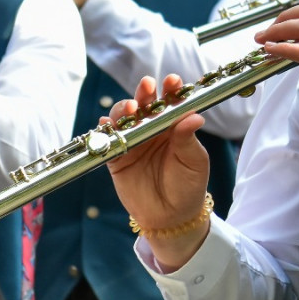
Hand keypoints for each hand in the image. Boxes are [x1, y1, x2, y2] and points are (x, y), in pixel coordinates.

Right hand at [107, 74, 209, 269]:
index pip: (171, 103)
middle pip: (144, 105)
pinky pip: (108, 142)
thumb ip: (188, 139)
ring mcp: (133, 142)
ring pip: (124, 119)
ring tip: (130, 108)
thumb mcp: (193, 162)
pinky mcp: (116, 158)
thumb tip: (194, 116)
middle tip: (147, 86)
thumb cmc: (188, 186)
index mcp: (173, 126)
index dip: (171, 90)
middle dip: (144, 93)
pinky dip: (104, 132)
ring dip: (124, 110)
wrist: (171, 218)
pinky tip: (105, 124)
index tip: (173, 81)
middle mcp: (151, 130)